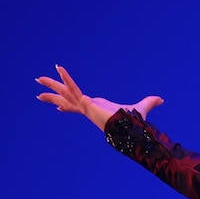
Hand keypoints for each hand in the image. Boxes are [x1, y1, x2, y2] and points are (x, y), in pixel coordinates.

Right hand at [36, 65, 162, 131]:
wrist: (128, 129)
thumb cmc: (133, 122)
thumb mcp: (141, 108)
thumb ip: (150, 103)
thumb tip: (162, 100)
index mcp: (96, 108)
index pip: (79, 105)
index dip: (69, 105)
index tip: (60, 107)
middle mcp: (87, 107)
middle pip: (67, 99)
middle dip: (52, 95)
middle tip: (38, 92)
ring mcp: (85, 105)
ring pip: (65, 93)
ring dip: (51, 85)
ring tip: (37, 79)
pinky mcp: (86, 103)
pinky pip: (74, 88)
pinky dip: (67, 78)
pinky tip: (59, 68)